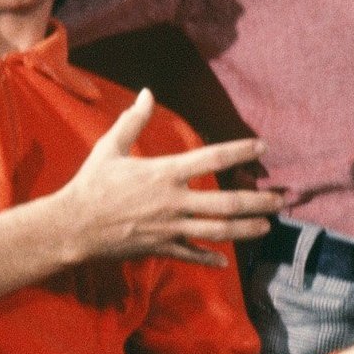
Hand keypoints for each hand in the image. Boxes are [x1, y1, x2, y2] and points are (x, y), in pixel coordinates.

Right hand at [54, 89, 281, 266]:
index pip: (211, 158)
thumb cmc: (91, 184)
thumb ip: (133, 121)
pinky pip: (191, 255)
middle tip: (281, 200)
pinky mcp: (161, 247)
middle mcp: (174, 202)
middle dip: (258, 201)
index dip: (240, 151)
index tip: (262, 146)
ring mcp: (170, 228)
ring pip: (217, 232)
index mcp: (164, 173)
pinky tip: (225, 261)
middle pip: (226, 203)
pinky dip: (209, 258)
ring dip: (246, 230)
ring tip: (266, 226)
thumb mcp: (109, 148)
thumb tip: (147, 92)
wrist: (72, 227)